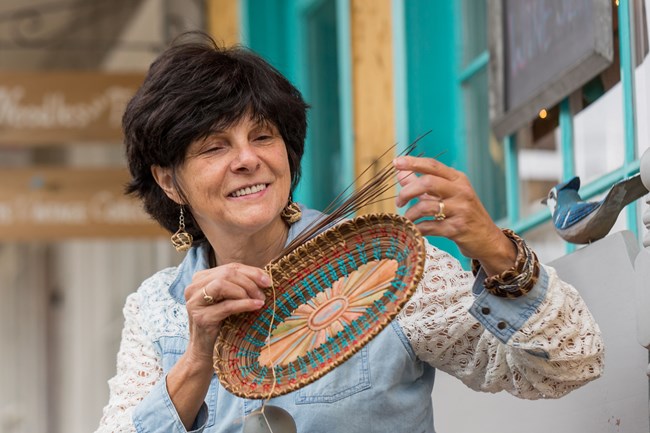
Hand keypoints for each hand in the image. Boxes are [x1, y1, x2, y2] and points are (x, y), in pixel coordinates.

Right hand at [183, 263, 267, 367]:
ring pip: (222, 284)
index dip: (251, 272)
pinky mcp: (200, 317)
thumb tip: (265, 277)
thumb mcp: (229, 300)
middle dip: (250, 281)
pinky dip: (244, 304)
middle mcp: (193, 287)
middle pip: (227, 273)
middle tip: (264, 294)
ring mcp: (194, 302)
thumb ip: (240, 285)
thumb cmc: (221, 324)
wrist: (205, 352)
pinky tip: (256, 306)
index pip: (230, 267)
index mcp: (201, 279)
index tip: (268, 281)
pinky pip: (226, 305)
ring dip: (245, 291)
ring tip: (260, 301)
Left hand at [394, 155, 515, 274]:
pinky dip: (417, 228)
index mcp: (458, 179)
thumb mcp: (446, 195)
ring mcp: (461, 210)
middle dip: (407, 192)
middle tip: (399, 202)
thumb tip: (399, 172)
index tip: (396, 162)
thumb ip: (422, 184)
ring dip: (410, 214)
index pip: (433, 165)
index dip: (413, 162)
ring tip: (407, 219)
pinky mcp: (458, 228)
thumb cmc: (463, 214)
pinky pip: (429, 227)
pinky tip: (415, 230)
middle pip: (427, 182)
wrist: (487, 239)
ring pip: (426, 206)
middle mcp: (461, 191)